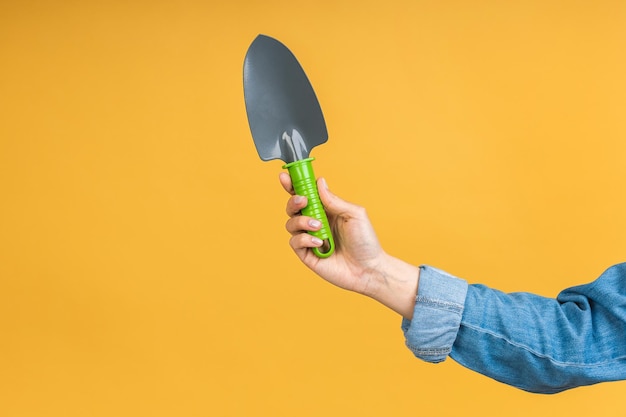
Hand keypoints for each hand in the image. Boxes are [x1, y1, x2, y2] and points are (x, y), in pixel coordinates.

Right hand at [280, 173, 419, 318]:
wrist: (369, 269)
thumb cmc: (365, 241)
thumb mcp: (354, 214)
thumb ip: (333, 199)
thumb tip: (319, 182)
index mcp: (326, 210)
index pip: (305, 194)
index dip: (293, 185)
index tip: (285, 176)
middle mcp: (315, 223)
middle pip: (293, 208)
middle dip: (294, 201)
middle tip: (303, 201)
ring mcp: (310, 239)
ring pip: (291, 224)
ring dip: (302, 221)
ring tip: (319, 226)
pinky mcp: (307, 255)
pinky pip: (295, 242)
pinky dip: (304, 239)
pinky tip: (319, 242)